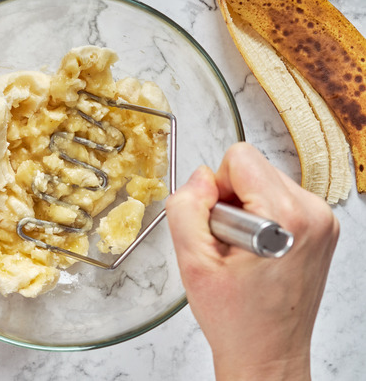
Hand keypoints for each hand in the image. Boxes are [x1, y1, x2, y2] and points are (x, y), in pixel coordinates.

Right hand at [165, 142, 338, 379]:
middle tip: (228, 245)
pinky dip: (260, 218)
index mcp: (287, 217)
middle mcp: (314, 213)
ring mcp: (323, 221)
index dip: (215, 189)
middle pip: (253, 168)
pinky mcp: (322, 228)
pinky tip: (256, 253)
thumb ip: (186, 208)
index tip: (218, 227)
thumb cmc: (237, 318)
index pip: (240, 158)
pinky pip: (278, 199)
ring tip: (243, 253)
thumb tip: (200, 177)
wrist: (268, 352)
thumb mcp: (192, 262)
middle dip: (230, 200)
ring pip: (264, 182)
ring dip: (245, 210)